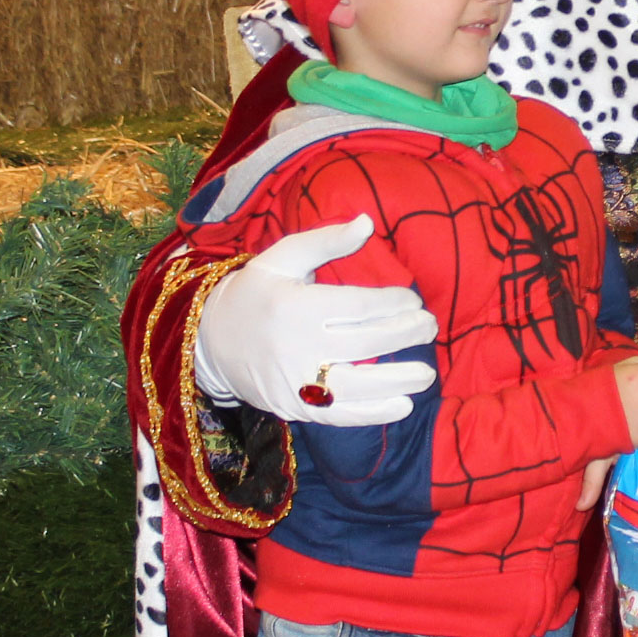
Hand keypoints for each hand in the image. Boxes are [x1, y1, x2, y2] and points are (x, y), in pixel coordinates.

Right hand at [189, 215, 438, 424]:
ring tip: (426, 374)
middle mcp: (295, 346)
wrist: (208, 340)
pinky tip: (402, 405)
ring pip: (357, 385)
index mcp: (295, 306)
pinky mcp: (293, 406)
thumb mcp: (281, 257)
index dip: (392, 303)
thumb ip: (326, 240)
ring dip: (397, 381)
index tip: (413, 300)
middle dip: (404, 335)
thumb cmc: (254, 292)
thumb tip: (368, 222)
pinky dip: (373, 414)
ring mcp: (294, 381)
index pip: (357, 307)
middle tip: (429, 327)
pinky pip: (339, 414)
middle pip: (364, 343)